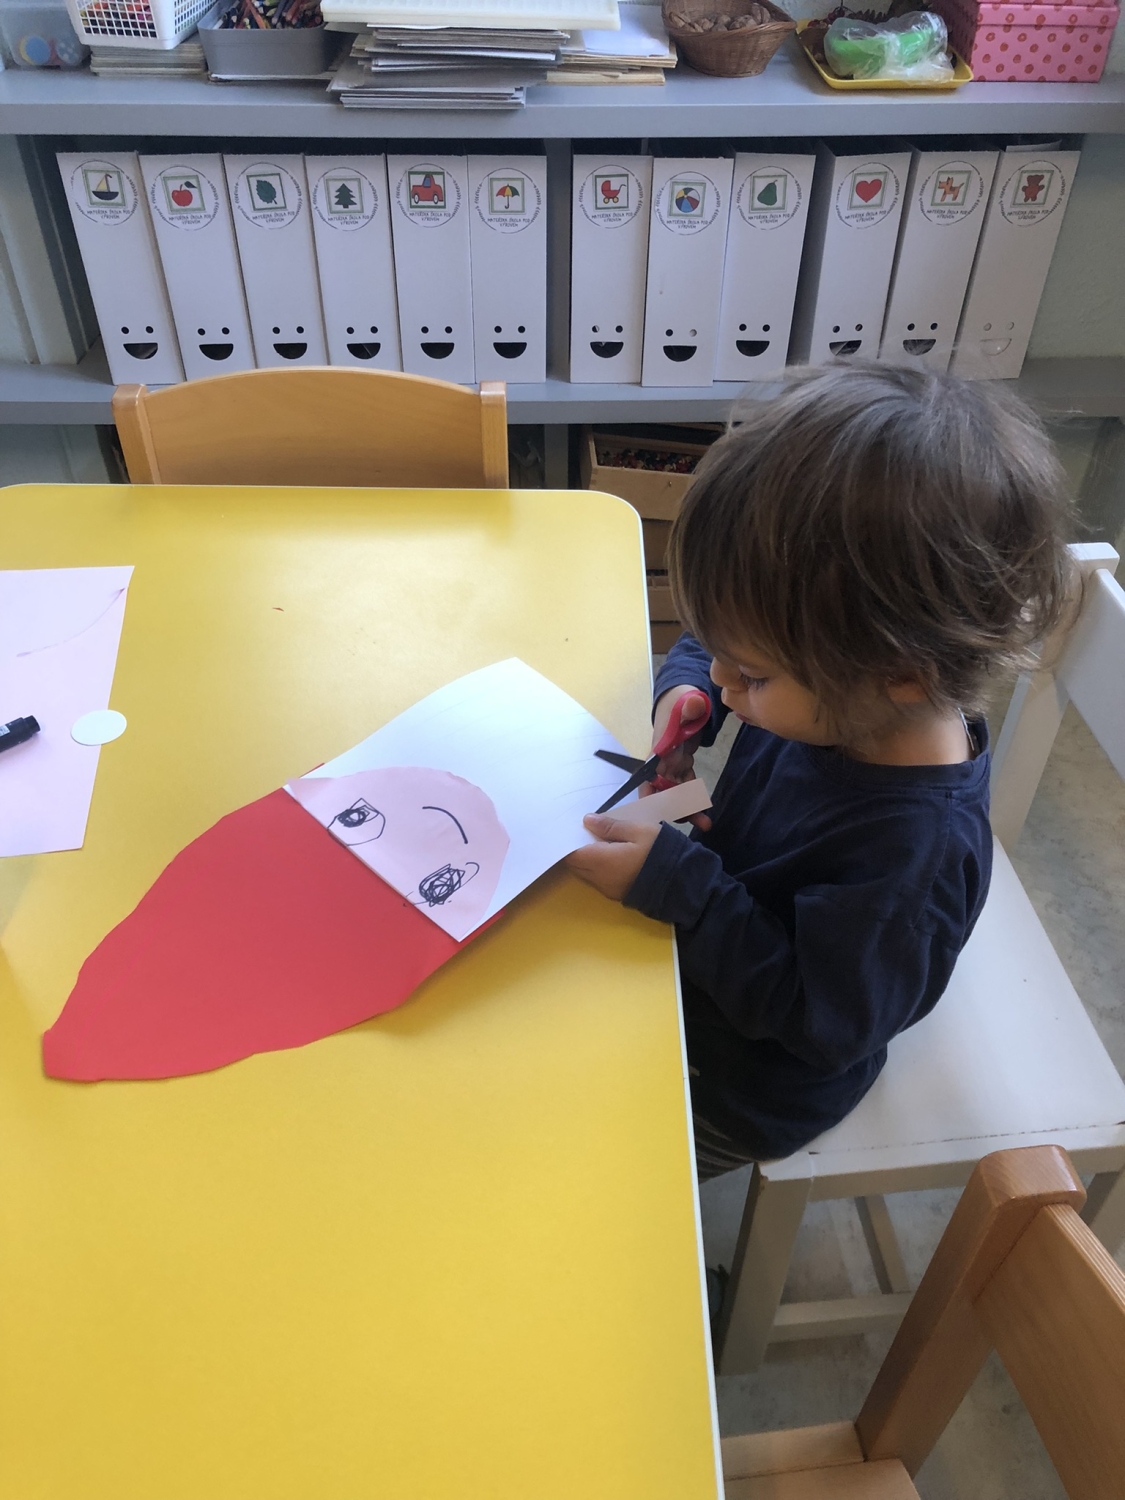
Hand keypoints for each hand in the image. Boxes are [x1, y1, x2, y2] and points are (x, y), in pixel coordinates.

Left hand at [565, 814, 660, 901]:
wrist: (680, 883)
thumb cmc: (659, 852)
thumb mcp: (637, 831)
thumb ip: (610, 826)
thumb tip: (587, 820)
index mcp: (601, 861)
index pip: (571, 854)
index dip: (569, 841)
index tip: (575, 829)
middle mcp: (599, 878)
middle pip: (575, 865)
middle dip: (576, 851)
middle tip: (588, 834)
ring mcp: (607, 889)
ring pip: (585, 874)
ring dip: (586, 861)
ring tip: (600, 844)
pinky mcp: (616, 895)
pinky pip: (597, 881)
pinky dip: (596, 869)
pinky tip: (609, 858)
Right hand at [643, 684, 711, 829]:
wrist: (686, 700)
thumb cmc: (682, 701)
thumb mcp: (688, 700)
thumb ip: (691, 705)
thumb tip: (694, 704)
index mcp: (659, 749)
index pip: (650, 777)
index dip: (653, 796)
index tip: (660, 814)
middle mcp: (661, 761)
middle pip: (662, 791)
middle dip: (674, 809)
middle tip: (690, 822)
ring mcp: (671, 765)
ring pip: (675, 794)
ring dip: (687, 810)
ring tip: (704, 824)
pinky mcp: (681, 768)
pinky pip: (686, 788)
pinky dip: (694, 800)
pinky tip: (704, 812)